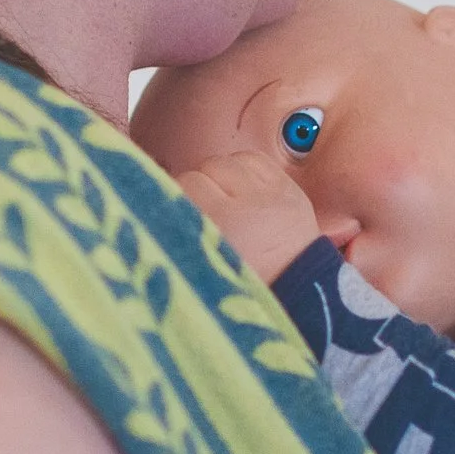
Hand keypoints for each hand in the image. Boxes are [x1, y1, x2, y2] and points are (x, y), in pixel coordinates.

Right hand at [177, 151, 323, 283]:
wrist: (293, 293)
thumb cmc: (240, 285)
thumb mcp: (203, 263)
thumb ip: (184, 230)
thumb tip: (161, 200)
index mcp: (225, 222)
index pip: (188, 182)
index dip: (179, 194)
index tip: (180, 212)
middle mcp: (250, 202)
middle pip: (209, 167)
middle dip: (200, 184)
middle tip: (201, 208)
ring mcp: (274, 193)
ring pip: (231, 160)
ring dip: (222, 175)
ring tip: (221, 198)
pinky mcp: (290, 189)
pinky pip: (256, 160)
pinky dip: (243, 169)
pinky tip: (240, 189)